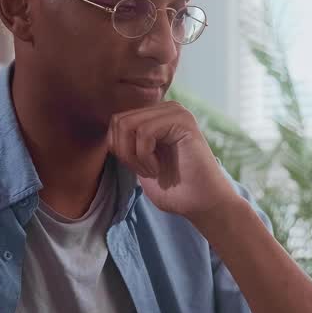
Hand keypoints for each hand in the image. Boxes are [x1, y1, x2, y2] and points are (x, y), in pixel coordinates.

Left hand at [107, 101, 240, 222]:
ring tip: (152, 171)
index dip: (119, 150)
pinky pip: (144, 132)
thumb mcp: (140, 163)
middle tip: (146, 171)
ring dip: (134, 156)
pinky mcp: (183, 120)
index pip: (116, 122)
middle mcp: (166, 109)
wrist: (202, 204)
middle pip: (118, 121)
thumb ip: (127, 144)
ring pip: (127, 125)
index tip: (140, 169)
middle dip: (124, 153)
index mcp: (157, 116)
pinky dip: (145, 157)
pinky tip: (159, 169)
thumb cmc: (175, 189)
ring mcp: (176, 111)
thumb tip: (108, 132)